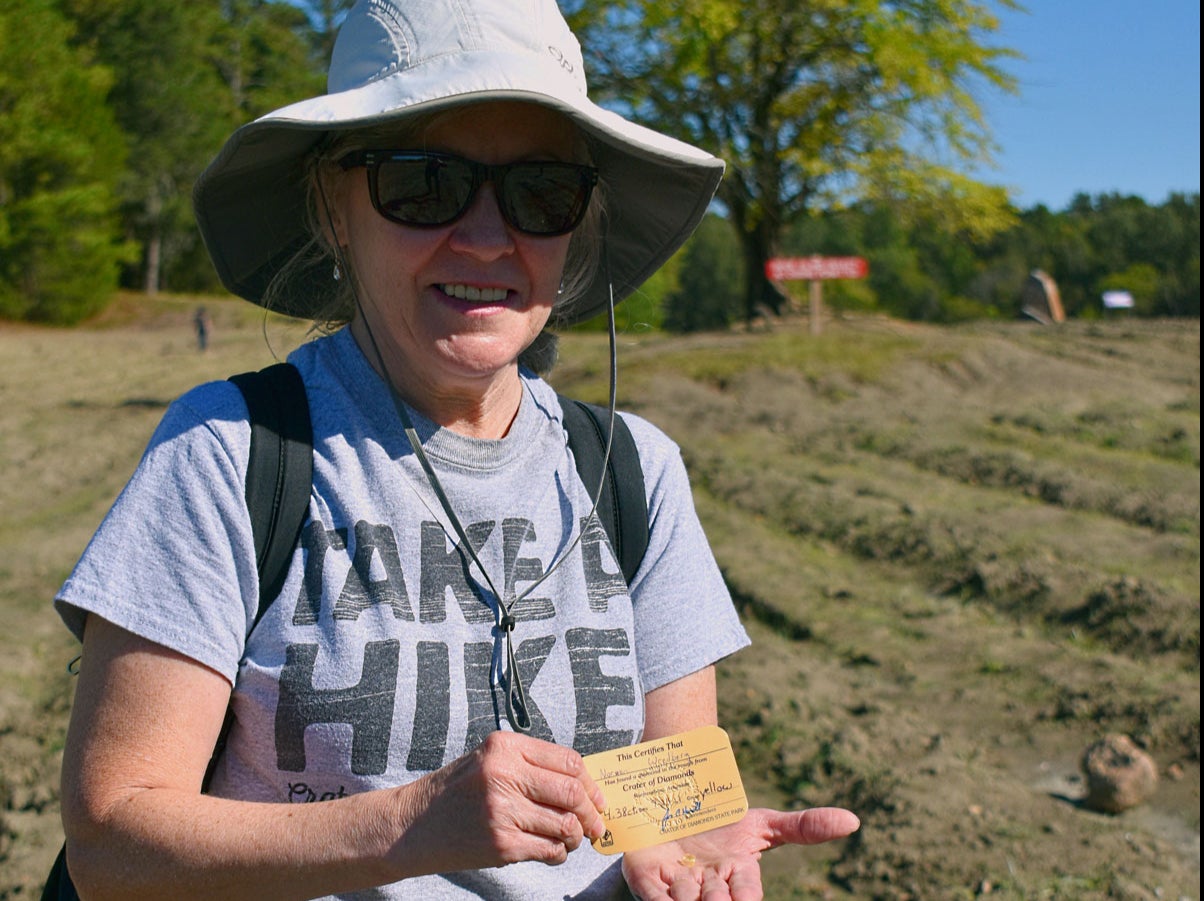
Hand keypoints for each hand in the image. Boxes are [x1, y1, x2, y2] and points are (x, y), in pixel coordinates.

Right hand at [391, 731, 607, 874]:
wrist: (412, 826)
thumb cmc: (456, 792)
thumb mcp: (489, 761)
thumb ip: (531, 765)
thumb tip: (584, 786)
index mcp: (505, 747)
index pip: (568, 761)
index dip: (590, 783)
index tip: (598, 798)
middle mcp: (504, 774)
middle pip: (571, 793)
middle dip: (591, 813)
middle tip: (595, 824)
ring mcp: (503, 811)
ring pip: (565, 825)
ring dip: (576, 836)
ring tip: (571, 838)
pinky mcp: (501, 844)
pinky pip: (549, 850)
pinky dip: (558, 853)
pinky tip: (551, 850)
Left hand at [621, 806, 859, 900]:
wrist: (679, 801)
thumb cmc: (725, 820)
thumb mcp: (763, 821)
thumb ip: (804, 826)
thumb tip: (853, 821)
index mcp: (738, 875)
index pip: (747, 893)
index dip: (745, 897)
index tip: (742, 894)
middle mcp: (708, 887)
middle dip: (717, 900)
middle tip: (716, 891)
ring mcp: (677, 885)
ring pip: (686, 899)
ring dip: (688, 895)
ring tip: (691, 878)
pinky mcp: (648, 880)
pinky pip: (652, 896)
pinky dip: (659, 899)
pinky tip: (667, 895)